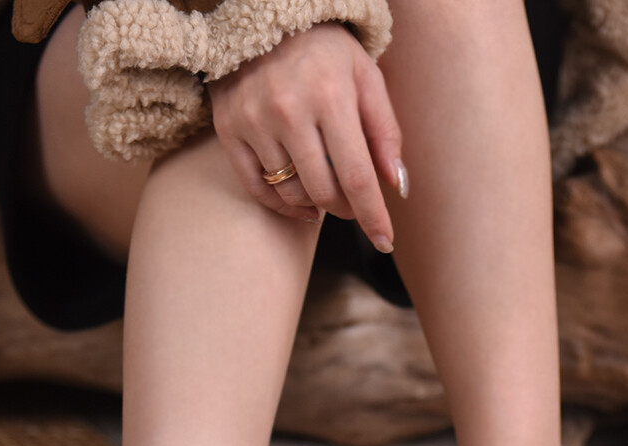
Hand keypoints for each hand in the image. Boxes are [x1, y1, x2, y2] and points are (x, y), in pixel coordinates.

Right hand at [207, 22, 406, 250]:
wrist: (265, 17)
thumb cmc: (326, 52)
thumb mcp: (366, 78)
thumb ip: (385, 132)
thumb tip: (397, 186)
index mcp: (331, 96)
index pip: (357, 175)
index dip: (373, 215)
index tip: (384, 242)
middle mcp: (289, 110)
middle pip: (324, 191)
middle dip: (347, 208)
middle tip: (354, 202)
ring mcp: (254, 122)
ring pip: (292, 194)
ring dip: (316, 206)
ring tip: (328, 195)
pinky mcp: (229, 130)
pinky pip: (257, 189)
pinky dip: (282, 205)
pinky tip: (301, 202)